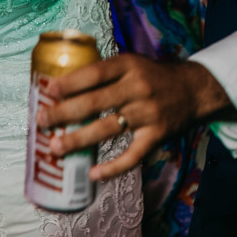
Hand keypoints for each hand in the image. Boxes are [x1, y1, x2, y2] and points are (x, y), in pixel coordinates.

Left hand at [36, 54, 228, 181]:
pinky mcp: (156, 136)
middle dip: (64, 112)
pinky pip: (132, 156)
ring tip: (55, 147)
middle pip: (95, 102)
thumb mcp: (131, 62)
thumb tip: (64, 84)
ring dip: (78, 140)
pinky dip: (113, 168)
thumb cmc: (153, 75)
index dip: (70, 82)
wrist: (194, 90)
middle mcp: (137, 89)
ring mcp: (147, 114)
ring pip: (107, 129)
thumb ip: (105, 72)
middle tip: (41, 120)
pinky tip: (93, 173)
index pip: (95, 73)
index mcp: (128, 66)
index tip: (48, 90)